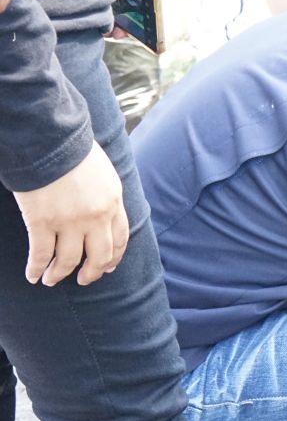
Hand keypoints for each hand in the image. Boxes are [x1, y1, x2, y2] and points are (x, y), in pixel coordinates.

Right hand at [14, 142, 128, 285]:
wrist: (51, 140)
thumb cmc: (75, 150)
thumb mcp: (104, 173)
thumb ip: (106, 194)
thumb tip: (104, 207)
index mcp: (114, 202)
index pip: (121, 238)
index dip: (114, 256)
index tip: (109, 266)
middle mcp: (96, 217)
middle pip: (99, 256)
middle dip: (92, 272)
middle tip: (84, 280)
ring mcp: (69, 222)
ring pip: (68, 260)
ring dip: (59, 274)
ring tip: (52, 280)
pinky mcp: (41, 222)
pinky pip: (40, 254)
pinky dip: (36, 268)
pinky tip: (32, 276)